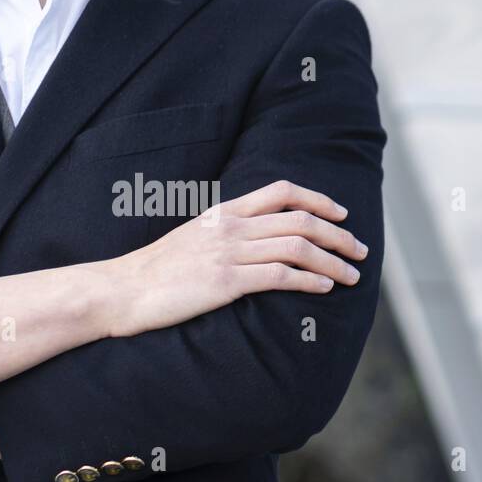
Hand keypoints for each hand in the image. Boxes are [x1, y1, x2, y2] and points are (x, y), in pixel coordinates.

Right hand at [108, 181, 368, 338]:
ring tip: (353, 275)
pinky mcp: (226, 282)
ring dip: (333, 261)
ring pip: (298, 248)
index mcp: (225, 212)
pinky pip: (280, 276)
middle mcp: (232, 227)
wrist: (121, 290)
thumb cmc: (158, 270)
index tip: (342, 215)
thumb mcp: (195, 238)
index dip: (319, 200)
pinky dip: (310, 280)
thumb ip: (228, 233)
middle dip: (339, 235)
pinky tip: (326, 288)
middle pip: (301, 221)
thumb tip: (261, 239)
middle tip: (361, 251)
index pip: (282, 191)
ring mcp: (229, 253)